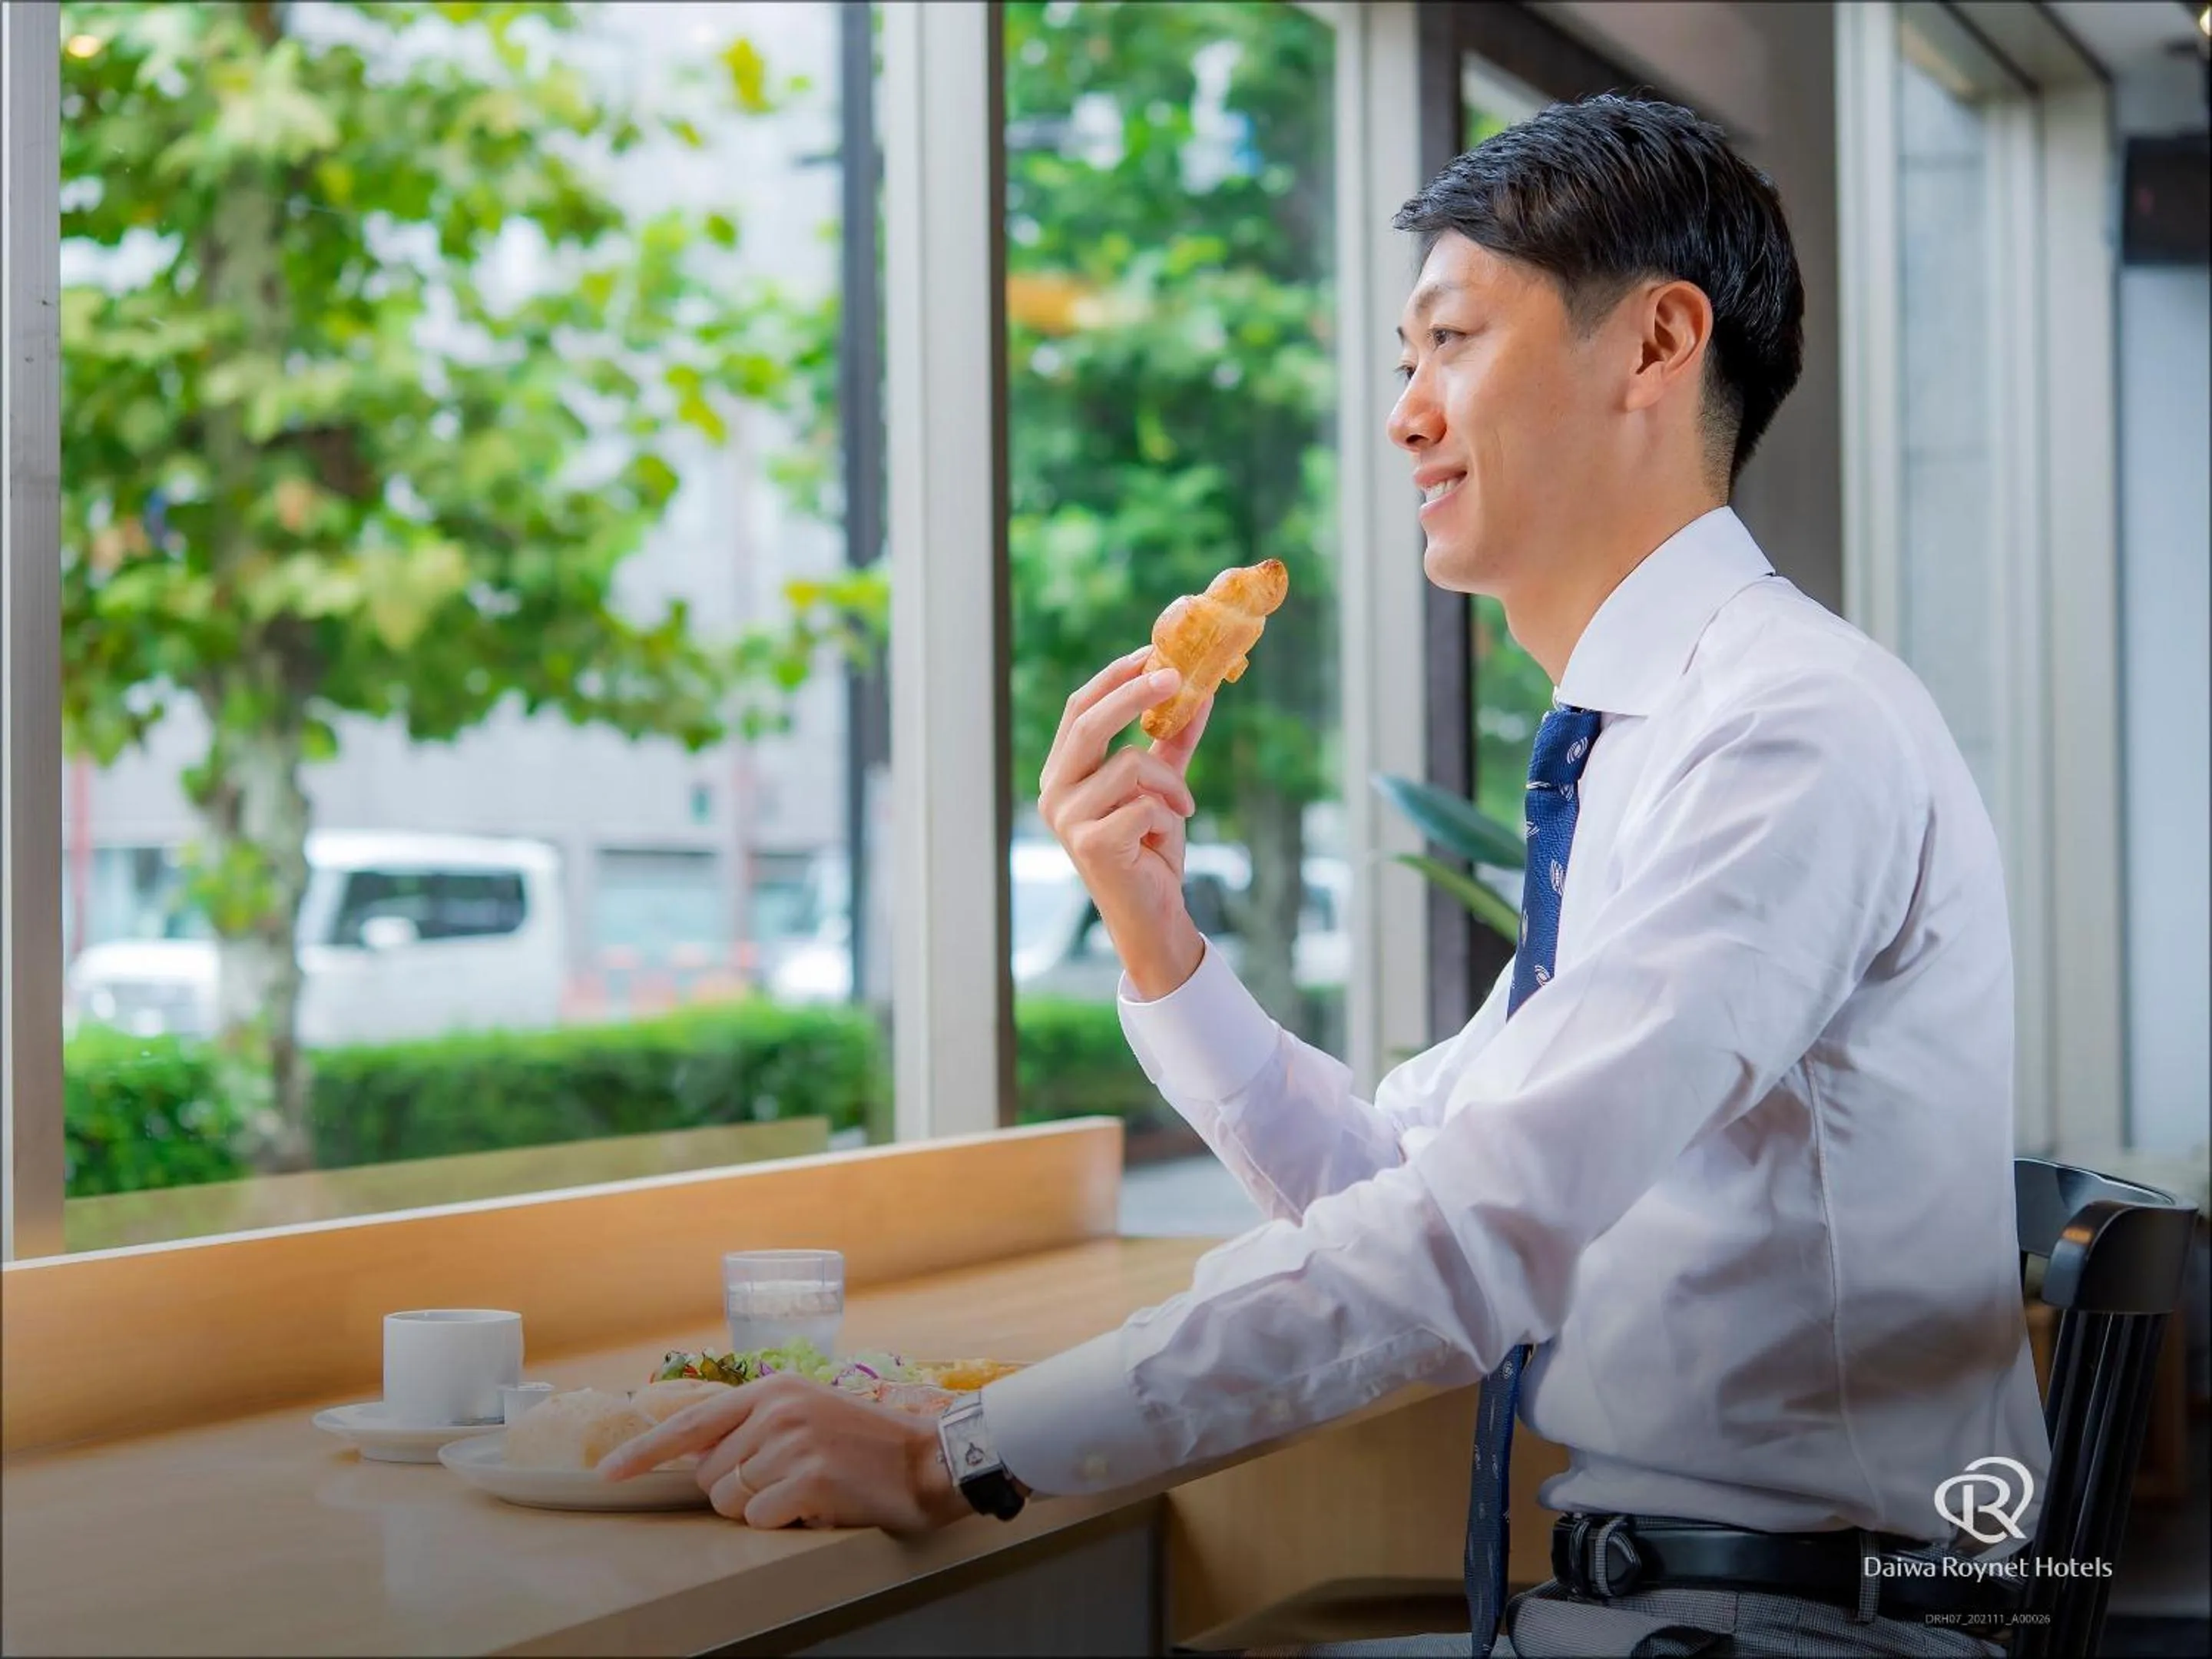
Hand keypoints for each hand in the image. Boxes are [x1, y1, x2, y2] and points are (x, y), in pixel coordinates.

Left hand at [596, 1374, 968, 1532]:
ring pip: (731, 1501)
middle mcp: (777, 1409)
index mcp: (773, 1389)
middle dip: (738, 1491)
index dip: (645, 1450)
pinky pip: (760, 1519)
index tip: (608, 1472)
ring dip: (763, 1509)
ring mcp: (792, 1441)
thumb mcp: (806, 1415)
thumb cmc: (866, 1445)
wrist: (928, 1460)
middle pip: (710, 1475)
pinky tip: (819, 1504)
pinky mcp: (808, 1476)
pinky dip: (785, 1523)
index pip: (692, 1420)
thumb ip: (754, 1427)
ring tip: (807, 1491)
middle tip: (789, 1482)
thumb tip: (697, 1456)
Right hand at [1038, 646, 1213, 999]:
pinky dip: (1168, 815)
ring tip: (1181, 807)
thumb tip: (1201, 691)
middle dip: (1135, 693)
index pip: (1078, 708)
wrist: (1152, 912)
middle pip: (1090, 722)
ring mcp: (1068, 819)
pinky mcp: (1091, 844)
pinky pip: (1145, 803)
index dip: (1114, 677)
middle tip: (1177, 675)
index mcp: (1062, 772)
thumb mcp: (1161, 785)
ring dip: (1170, 782)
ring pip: (1131, 764)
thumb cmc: (1149, 848)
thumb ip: (1173, 741)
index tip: (1152, 653)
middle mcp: (1054, 792)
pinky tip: (1163, 837)